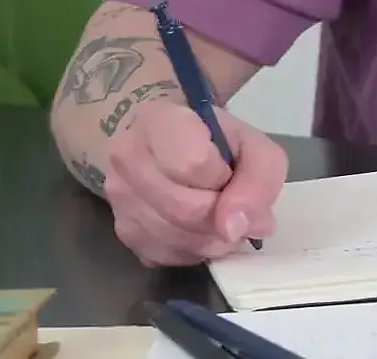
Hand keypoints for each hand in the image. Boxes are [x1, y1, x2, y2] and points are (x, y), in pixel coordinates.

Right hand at [103, 99, 287, 266]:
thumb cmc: (217, 141)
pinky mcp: (122, 231)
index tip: (228, 171)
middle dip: (221, 215)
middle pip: (184, 210)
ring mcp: (118, 197)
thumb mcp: (254, 146)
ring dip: (210, 238)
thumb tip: (234, 229)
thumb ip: (258, 180)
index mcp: (158, 120)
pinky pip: (164, 256)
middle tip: (231, 202)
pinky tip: (199, 229)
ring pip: (174, 238)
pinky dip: (192, 250)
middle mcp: (126, 157)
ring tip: (219, 216)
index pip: (193, 165)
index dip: (223, 178)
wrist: (174, 145)